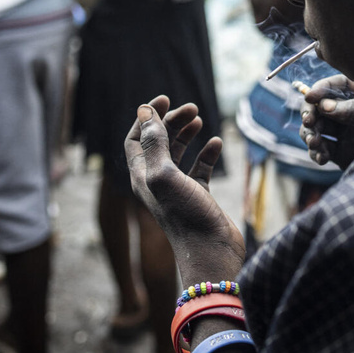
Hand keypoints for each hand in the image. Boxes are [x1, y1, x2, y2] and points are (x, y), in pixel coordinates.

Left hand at [125, 96, 244, 285]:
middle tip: (191, 108)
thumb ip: (154, 142)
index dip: (146, 117)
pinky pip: (201, 169)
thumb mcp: (165, 174)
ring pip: (178, 153)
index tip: (164, 99)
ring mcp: (178, 189)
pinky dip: (207, 154)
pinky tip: (216, 143)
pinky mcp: (199, 195)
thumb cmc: (185, 216)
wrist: (211, 253)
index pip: (136, 139)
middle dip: (171, 122)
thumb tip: (144, 110)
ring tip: (200, 119)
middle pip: (158, 142)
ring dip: (187, 134)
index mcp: (142, 176)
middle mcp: (157, 181)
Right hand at [300, 75, 353, 169]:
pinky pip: (322, 149)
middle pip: (322, 106)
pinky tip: (321, 158)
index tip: (309, 97)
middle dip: (311, 113)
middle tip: (308, 122)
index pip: (339, 86)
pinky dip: (316, 152)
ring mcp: (346, 134)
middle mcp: (353, 114)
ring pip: (317, 128)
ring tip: (314, 143)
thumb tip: (326, 105)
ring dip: (310, 134)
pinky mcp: (341, 153)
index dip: (321, 88)